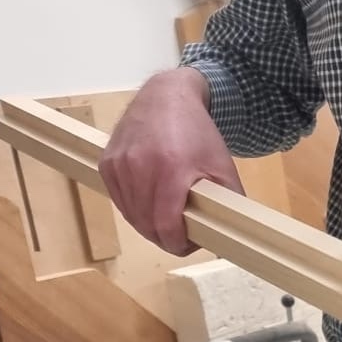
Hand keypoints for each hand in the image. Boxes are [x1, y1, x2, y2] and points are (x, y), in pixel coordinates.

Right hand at [99, 69, 245, 254]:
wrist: (166, 97)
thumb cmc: (196, 133)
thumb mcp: (222, 166)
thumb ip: (229, 201)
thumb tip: (234, 233)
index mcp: (171, 168)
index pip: (166, 225)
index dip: (178, 243)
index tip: (188, 244)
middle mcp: (140, 165)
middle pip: (147, 225)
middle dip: (165, 238)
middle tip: (180, 235)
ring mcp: (120, 164)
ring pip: (132, 217)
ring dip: (148, 225)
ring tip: (166, 219)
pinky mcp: (107, 164)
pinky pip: (120, 202)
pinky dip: (134, 210)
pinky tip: (150, 202)